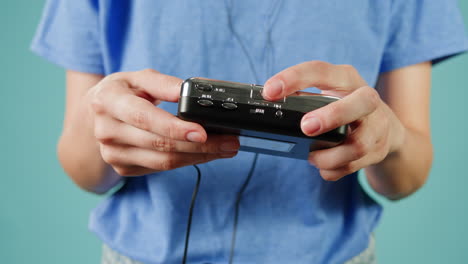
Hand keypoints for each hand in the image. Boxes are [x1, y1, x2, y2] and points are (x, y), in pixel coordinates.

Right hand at [87, 69, 238, 175]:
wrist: (95, 116)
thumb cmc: (123, 92)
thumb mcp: (138, 78)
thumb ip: (162, 83)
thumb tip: (187, 91)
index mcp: (108, 102)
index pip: (145, 118)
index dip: (175, 127)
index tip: (203, 131)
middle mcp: (107, 131)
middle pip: (160, 144)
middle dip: (201, 145)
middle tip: (231, 142)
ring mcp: (113, 154)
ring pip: (164, 162)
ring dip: (200, 157)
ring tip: (226, 148)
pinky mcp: (123, 168)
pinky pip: (161, 169)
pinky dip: (188, 161)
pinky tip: (206, 153)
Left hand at [263, 61, 404, 180]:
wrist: (386, 129)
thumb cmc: (344, 106)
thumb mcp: (329, 94)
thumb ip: (305, 99)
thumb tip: (268, 107)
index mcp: (345, 79)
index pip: (320, 71)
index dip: (294, 78)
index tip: (269, 91)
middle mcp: (367, 99)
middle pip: (360, 103)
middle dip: (332, 116)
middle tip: (305, 127)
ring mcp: (377, 126)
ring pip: (358, 144)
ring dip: (328, 156)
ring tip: (310, 157)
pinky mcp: (378, 149)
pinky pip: (354, 165)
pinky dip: (333, 169)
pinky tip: (323, 167)